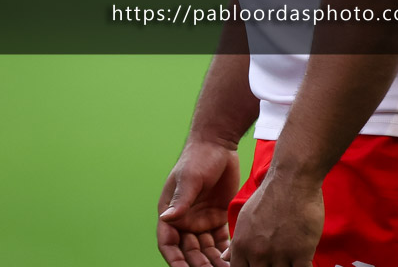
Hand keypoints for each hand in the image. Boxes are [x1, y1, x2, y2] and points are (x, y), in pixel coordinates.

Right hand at [157, 140, 240, 266]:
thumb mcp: (190, 177)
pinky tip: (231, 261)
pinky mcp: (218, 218)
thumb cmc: (198, 157)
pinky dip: (224, 253)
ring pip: (205, 250)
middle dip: (197, 265)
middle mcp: (185, 220)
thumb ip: (181, 200)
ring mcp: (202, 220)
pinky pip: (220, 241)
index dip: (174, 259)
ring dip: (212, 263)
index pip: (168, 243)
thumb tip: (166, 218)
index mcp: (171, 212)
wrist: (219, 143)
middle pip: (189, 251)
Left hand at [227, 174, 323, 266]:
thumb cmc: (269, 195)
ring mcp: (280, 254)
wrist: (293, 178)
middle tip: (274, 258)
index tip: (260, 264)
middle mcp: (258, 253)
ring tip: (288, 257)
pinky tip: (302, 261)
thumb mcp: (246, 216)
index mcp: (242, 246)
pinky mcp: (302, 253)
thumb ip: (236, 241)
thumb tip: (224, 257)